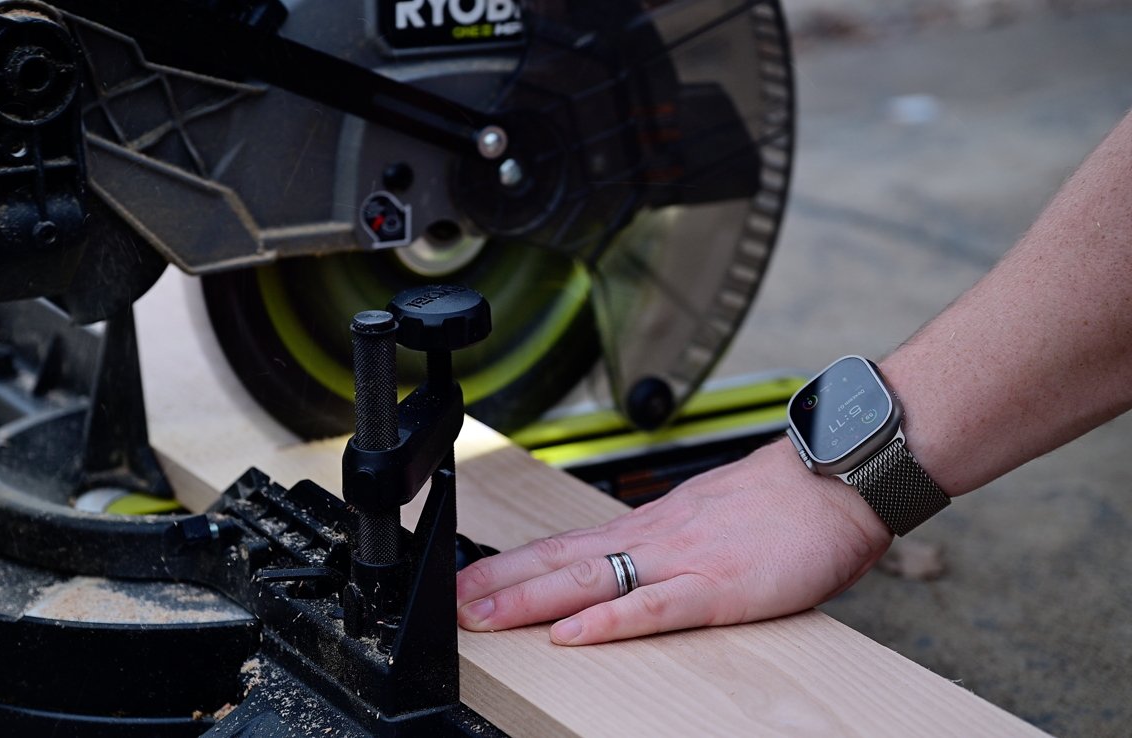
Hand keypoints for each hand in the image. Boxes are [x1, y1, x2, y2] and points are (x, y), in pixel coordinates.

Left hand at [455, 440, 893, 644]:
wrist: (837, 476)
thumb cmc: (783, 501)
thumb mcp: (709, 515)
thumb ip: (669, 540)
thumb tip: (637, 562)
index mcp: (651, 526)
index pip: (567, 546)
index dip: (514, 566)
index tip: (470, 579)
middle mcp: (654, 538)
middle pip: (562, 561)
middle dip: (501, 585)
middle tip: (451, 603)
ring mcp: (682, 560)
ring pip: (591, 580)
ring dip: (530, 600)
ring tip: (482, 617)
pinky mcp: (718, 586)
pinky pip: (653, 607)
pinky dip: (609, 622)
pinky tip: (571, 635)